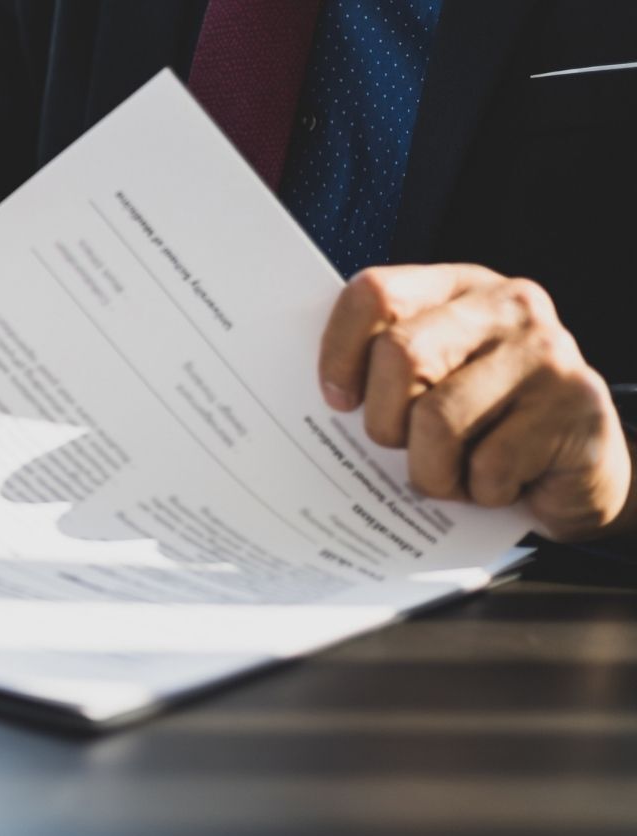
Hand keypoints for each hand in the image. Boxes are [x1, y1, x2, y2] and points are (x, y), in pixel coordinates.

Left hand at [320, 264, 634, 540]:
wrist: (580, 468)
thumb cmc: (484, 424)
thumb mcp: (432, 380)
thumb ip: (383, 370)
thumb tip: (311, 399)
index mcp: (458, 287)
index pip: (376, 293)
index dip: (339, 351)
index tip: (337, 400)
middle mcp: (508, 306)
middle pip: (402, 355)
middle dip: (384, 421)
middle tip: (399, 446)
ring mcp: (548, 353)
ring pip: (438, 420)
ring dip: (430, 471)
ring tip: (450, 474)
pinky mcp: (578, 405)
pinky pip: (488, 466)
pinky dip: (478, 492)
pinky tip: (498, 485)